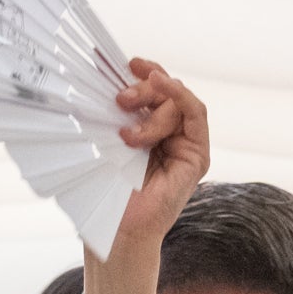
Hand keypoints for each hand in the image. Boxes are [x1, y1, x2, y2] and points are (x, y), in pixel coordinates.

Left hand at [108, 58, 210, 255]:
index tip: (122, 62)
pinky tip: (162, 84)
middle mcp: (167, 136)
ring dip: (151, 106)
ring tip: (127, 132)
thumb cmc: (105, 192)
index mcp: (145, 132)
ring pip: (176, 101)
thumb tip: (95, 65)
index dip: (140, 73)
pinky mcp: (197, 156)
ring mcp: (184, 145)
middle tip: (119, 98)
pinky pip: (195, 113)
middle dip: (142, 88)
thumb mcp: (102, 140)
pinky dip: (180, 95)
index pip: (149, 92)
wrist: (116, 230)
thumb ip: (107, 110)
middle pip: (164, 92)